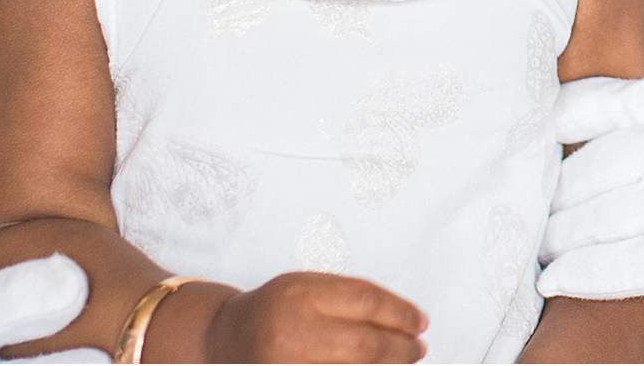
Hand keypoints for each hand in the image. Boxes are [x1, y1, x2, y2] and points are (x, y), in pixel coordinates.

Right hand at [202, 272, 427, 362]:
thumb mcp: (307, 286)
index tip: (420, 322)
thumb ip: (350, 298)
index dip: (400, 313)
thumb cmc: (275, 309)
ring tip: (402, 361)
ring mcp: (285, 365)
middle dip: (399, 348)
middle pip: (364, 343)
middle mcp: (291, 332)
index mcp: (300, 294)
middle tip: (418, 349)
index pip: (366, 302)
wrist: (223, 339)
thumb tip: (402, 317)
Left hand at [539, 64, 643, 340]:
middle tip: (520, 205)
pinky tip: (552, 281)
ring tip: (530, 249)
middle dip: (545, 190)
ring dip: (552, 236)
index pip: (595, 105)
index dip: (556, 124)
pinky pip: (617, 267)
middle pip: (581, 168)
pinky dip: (577, 274)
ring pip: (587, 219)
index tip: (535, 137)